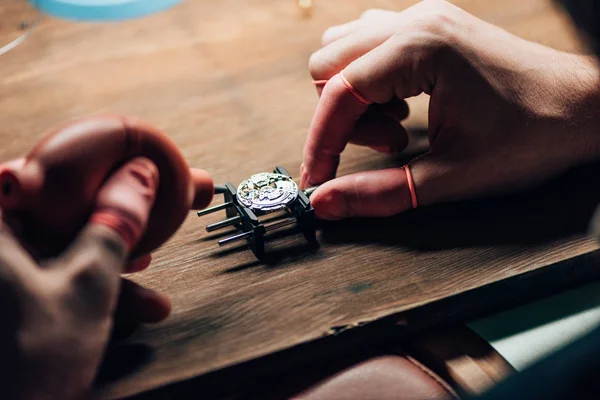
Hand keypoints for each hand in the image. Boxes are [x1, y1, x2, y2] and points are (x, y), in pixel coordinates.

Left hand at [0, 157, 166, 398]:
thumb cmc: (28, 362)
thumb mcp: (88, 284)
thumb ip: (116, 224)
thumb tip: (139, 175)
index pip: (30, 172)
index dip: (81, 166)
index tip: (119, 166)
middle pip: (50, 213)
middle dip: (103, 220)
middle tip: (140, 215)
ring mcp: (2, 274)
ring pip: (54, 249)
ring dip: (103, 258)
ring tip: (148, 267)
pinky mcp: (11, 300)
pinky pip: (50, 277)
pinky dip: (87, 284)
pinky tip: (133, 300)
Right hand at [302, 0, 599, 219]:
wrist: (585, 108)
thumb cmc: (532, 135)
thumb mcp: (451, 176)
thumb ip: (379, 193)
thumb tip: (324, 203)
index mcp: (420, 48)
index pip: (338, 93)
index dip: (320, 143)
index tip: (318, 179)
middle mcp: (416, 22)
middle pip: (329, 66)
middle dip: (341, 118)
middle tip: (387, 145)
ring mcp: (424, 19)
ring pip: (345, 52)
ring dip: (355, 97)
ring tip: (398, 126)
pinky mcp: (431, 28)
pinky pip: (371, 46)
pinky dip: (372, 82)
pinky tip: (404, 105)